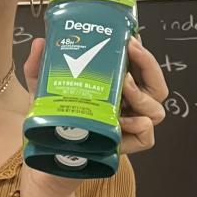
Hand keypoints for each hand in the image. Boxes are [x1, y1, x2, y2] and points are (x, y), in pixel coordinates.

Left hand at [20, 34, 168, 196]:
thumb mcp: (44, 90)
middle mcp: (127, 107)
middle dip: (148, 66)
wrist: (45, 157)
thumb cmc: (52, 120)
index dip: (144, 55)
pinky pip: (146, 137)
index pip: (143, 70)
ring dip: (142, 95)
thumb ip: (40, 67)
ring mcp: (128, 128)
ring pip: (155, 110)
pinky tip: (122, 120)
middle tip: (130, 52)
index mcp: (117, 89)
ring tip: (123, 85)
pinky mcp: (123, 148)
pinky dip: (140, 125)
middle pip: (157, 87)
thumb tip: (40, 43)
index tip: (131, 39)